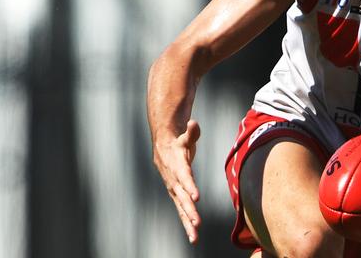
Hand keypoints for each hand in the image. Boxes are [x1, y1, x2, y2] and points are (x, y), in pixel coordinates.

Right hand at [153, 119, 201, 242]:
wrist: (162, 145)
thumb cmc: (177, 140)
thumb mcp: (184, 134)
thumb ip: (191, 132)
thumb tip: (194, 124)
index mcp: (176, 164)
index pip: (184, 176)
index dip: (189, 186)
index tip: (196, 197)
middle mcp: (173, 179)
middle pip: (182, 195)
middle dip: (189, 209)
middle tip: (197, 222)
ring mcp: (174, 188)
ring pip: (181, 206)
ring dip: (188, 221)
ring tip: (194, 236)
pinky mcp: (176, 193)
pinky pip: (181, 209)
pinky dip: (187, 222)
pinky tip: (193, 236)